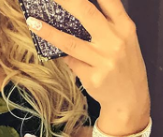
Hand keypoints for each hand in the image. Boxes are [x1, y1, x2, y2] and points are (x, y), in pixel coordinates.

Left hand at [26, 0, 150, 131]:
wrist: (129, 100)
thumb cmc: (124, 66)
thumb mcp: (124, 40)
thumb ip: (107, 24)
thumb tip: (75, 11)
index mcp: (125, 27)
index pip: (109, 0)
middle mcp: (115, 41)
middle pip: (87, 13)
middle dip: (66, 0)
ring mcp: (103, 60)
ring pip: (70, 42)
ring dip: (49, 32)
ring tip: (33, 22)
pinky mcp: (93, 77)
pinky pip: (71, 63)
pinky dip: (62, 57)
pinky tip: (52, 54)